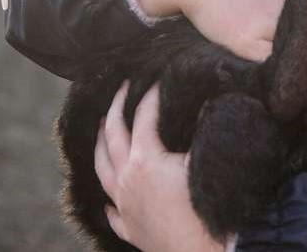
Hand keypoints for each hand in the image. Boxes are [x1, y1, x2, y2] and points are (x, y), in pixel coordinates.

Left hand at [96, 82, 224, 251]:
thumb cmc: (207, 208)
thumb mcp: (206, 160)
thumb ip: (204, 128)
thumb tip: (206, 101)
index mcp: (145, 160)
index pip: (144, 116)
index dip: (150, 94)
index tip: (157, 77)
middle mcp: (127, 181)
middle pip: (111, 137)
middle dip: (114, 108)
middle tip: (120, 88)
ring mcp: (125, 206)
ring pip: (102, 171)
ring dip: (99, 146)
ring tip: (99, 129)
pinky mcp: (131, 229)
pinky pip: (112, 212)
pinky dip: (108, 200)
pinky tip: (109, 199)